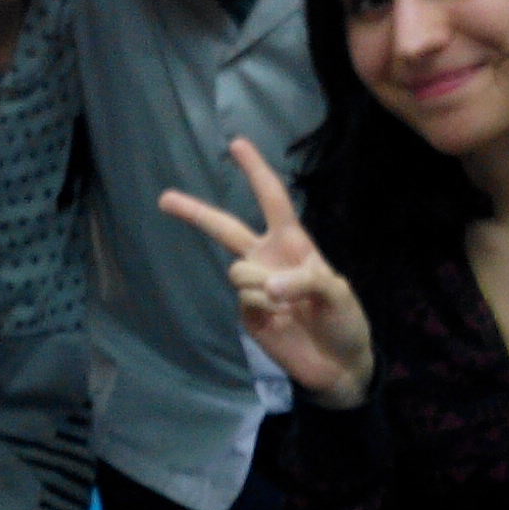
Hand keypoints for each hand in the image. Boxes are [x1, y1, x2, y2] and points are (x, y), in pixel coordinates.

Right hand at [157, 137, 375, 407]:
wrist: (339, 365)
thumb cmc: (344, 320)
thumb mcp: (337, 293)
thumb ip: (304, 280)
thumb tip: (265, 287)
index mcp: (293, 243)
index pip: (272, 199)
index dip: (256, 171)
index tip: (236, 144)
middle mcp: (268, 259)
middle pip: (226, 229)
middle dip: (195, 212)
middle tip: (164, 198)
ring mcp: (255, 287)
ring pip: (237, 270)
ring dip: (261, 284)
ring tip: (289, 304)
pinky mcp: (248, 315)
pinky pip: (244, 299)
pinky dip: (264, 307)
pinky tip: (281, 320)